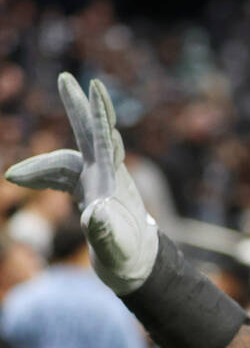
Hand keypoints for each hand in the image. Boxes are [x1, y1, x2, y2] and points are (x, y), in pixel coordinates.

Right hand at [5, 73, 157, 294]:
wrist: (138, 268)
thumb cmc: (128, 258)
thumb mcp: (114, 247)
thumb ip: (104, 232)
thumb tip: (94, 213)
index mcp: (112, 178)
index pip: (102, 137)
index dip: (97, 113)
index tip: (93, 86)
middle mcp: (107, 174)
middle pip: (87, 134)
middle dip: (76, 107)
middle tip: (66, 79)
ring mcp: (98, 182)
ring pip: (65, 160)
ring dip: (38, 167)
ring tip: (13, 178)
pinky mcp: (89, 193)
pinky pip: (62, 176)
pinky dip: (41, 176)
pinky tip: (20, 180)